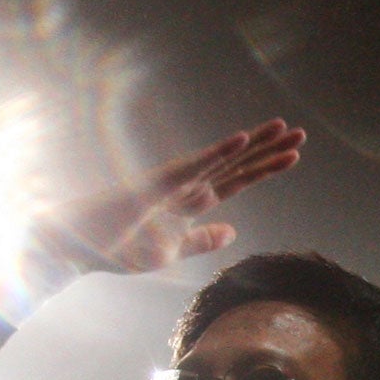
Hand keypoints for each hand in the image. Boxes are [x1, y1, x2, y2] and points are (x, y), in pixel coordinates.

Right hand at [31, 119, 305, 274]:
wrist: (78, 248)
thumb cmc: (120, 248)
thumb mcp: (175, 250)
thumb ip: (204, 238)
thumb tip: (233, 230)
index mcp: (191, 201)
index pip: (237, 180)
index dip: (265, 168)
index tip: (293, 155)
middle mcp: (186, 185)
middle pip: (236, 164)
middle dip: (268, 150)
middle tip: (300, 133)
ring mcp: (173, 182)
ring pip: (221, 160)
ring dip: (252, 145)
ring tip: (282, 129)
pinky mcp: (156, 185)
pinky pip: (193, 166)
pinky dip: (217, 153)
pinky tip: (241, 139)